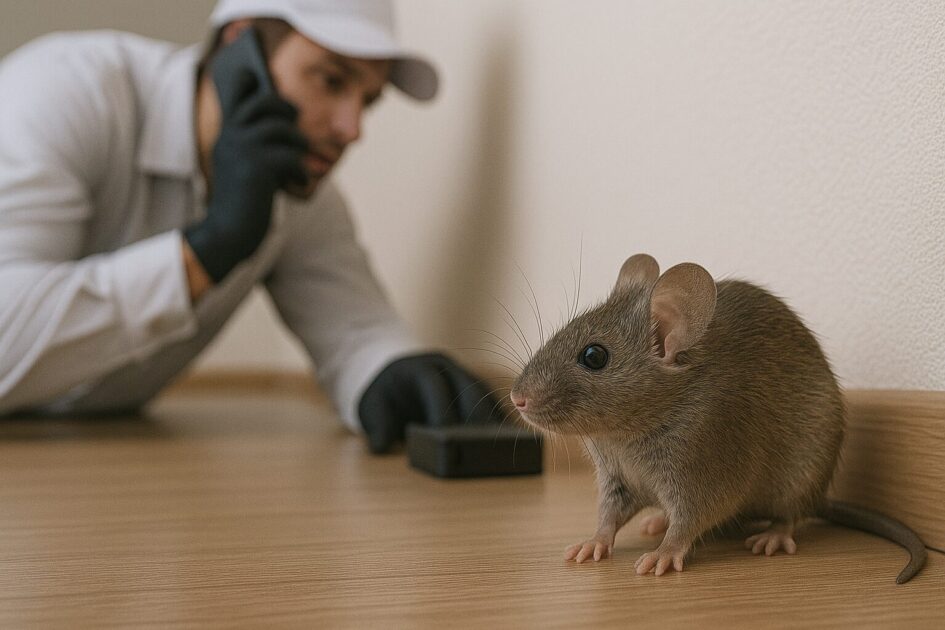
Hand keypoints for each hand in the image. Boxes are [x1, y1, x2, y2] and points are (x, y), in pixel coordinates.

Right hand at [184, 57, 308, 282]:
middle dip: (285, 108)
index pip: (235, 93)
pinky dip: (299, 169)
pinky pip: (290, 156)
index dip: (248, 79)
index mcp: (227, 134)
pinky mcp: (258, 167)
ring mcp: (242, 150)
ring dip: (297, 142)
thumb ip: (258, 145)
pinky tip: (299, 182)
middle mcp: (231, 136)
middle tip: (294, 123)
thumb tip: (287, 124)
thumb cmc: (242, 202)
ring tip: (299, 158)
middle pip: (265, 101)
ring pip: (280, 128)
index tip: (257, 75)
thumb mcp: (246, 167)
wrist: (227, 233)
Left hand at [358, 353, 501, 453]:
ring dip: (491, 418)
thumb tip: (380, 448)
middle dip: (475, 415)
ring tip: (497, 446)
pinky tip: (501, 442)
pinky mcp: (473, 389)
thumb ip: (376, 426)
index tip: (445, 438)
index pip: (435, 386)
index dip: (441, 411)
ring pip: (483, 394)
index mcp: (419, 368)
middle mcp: (445, 367)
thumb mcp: (371, 409)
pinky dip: (495, 419)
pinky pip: (489, 402)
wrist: (393, 379)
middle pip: (467, 387)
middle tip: (479, 444)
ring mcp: (462, 375)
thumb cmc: (384, 397)